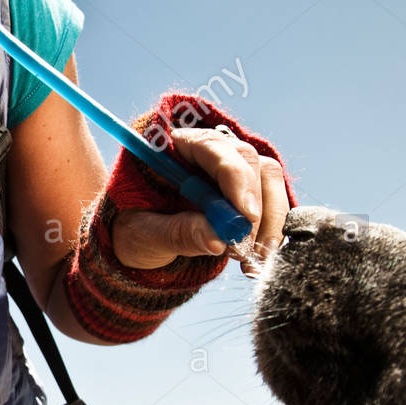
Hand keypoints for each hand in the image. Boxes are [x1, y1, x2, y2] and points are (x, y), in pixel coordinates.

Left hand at [110, 126, 289, 275]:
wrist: (137, 247)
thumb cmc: (132, 233)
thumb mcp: (142, 235)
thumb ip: (177, 233)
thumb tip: (218, 240)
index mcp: (172, 148)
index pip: (211, 146)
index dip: (235, 177)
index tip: (244, 216)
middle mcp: (207, 150)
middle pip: (247, 159)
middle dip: (253, 204)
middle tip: (243, 245)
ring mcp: (231, 168)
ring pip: (268, 177)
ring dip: (268, 219)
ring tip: (248, 258)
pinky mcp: (248, 191)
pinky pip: (273, 200)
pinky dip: (273, 229)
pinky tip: (258, 256)